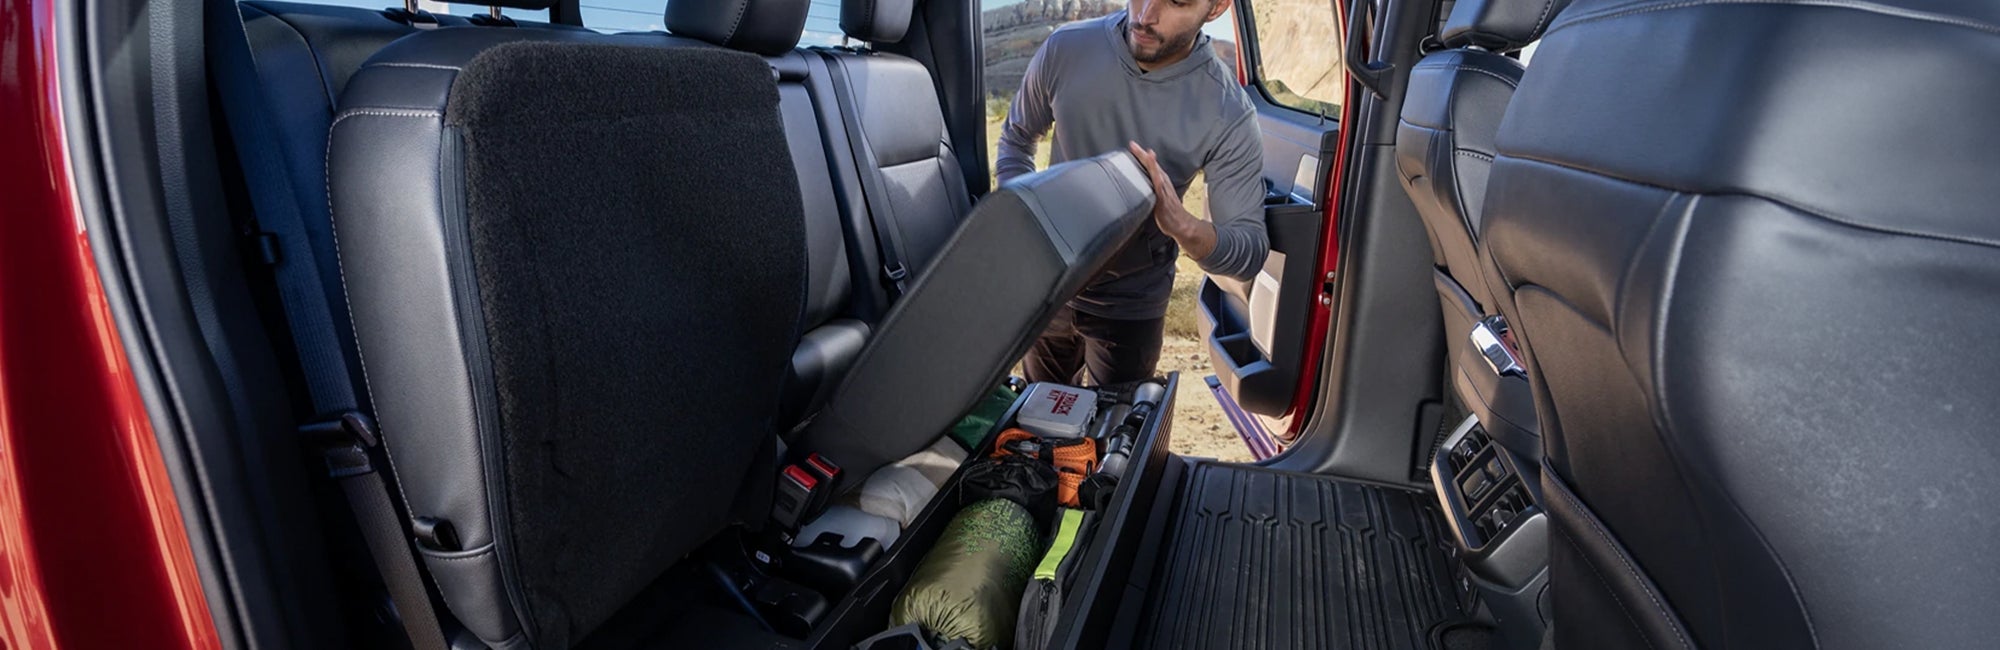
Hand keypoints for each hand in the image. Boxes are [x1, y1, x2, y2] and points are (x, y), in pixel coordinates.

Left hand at [1127, 142, 1216, 260]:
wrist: (1181, 225)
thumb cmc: (1168, 213)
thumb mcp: (1157, 198)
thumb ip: (1150, 191)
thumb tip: (1138, 187)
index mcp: (1160, 182)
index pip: (1149, 166)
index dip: (1141, 156)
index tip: (1132, 146)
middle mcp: (1163, 182)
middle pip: (1151, 165)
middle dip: (1142, 154)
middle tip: (1132, 144)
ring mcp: (1164, 189)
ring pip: (1156, 172)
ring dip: (1149, 161)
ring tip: (1142, 151)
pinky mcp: (1163, 198)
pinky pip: (1159, 185)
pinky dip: (1155, 176)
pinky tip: (1152, 171)